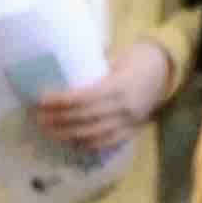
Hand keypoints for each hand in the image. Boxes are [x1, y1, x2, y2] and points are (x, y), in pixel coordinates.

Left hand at [29, 39, 180, 156]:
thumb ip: (92, 70)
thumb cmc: (134, 59)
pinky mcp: (132, 131)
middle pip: (85, 118)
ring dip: (67, 134)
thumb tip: (60, 75)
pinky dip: (85, 143)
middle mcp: (125, 107)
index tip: (42, 99)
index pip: (85, 97)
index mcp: (120, 85)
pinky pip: (106, 142)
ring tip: (48, 130)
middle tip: (38, 117)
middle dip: (58, 119)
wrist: (164, 70)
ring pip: (93, 134)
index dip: (61, 101)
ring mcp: (130, 122)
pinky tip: (70, 139)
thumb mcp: (114, 59)